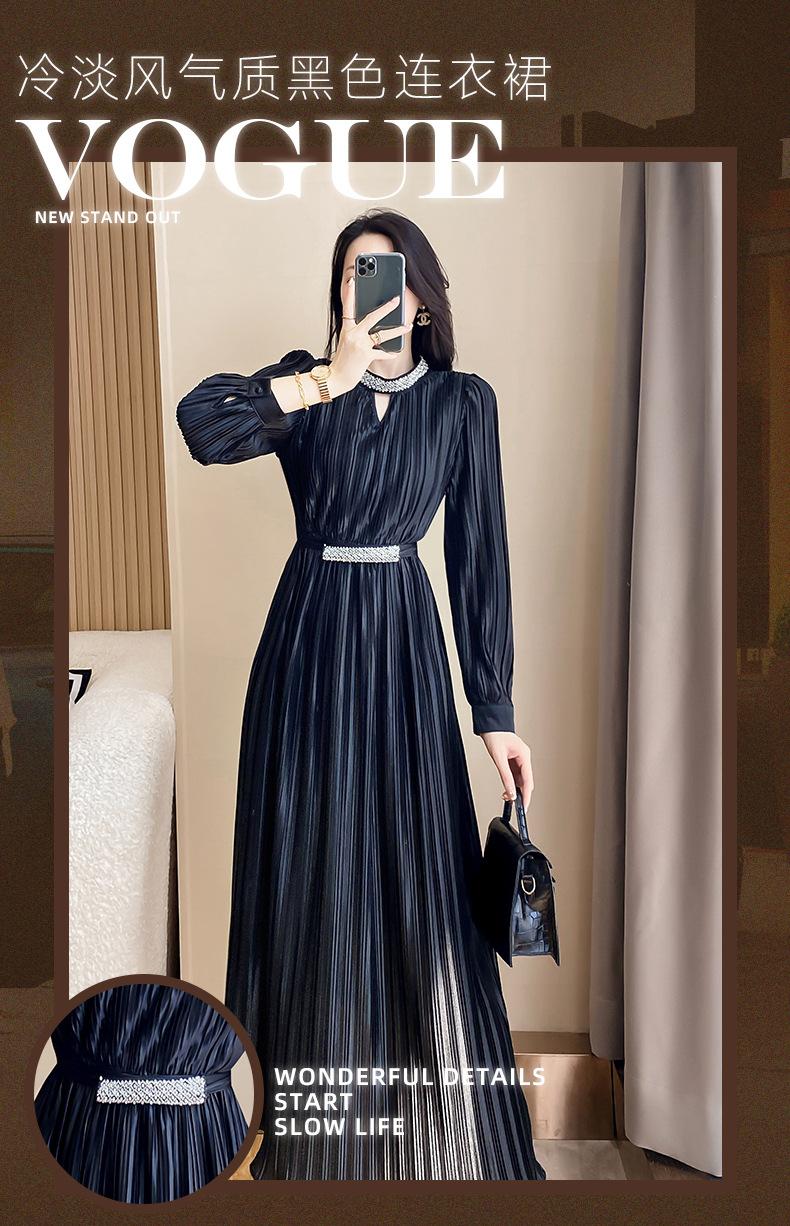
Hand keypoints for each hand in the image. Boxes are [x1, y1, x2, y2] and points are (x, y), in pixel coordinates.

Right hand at [329, 270, 412, 394]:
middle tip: (396, 300)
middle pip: (372, 317)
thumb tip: (375, 326)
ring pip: (382, 334)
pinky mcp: (365, 355)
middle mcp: (352, 334)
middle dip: (386, 308)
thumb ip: (358, 331)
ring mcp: (359, 344)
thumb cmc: (343, 359)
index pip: (347, 307)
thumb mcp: (347, 341)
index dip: (349, 294)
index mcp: (346, 328)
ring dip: (397, 330)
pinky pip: (382, 352)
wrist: (336, 378)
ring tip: (408, 326)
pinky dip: (390, 353)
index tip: (352, 280)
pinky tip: (395, 352)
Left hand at [481, 731, 533, 807]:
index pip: (528, 779)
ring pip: (520, 779)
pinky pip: (515, 775)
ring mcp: (519, 759)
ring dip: (515, 789)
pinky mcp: (513, 760)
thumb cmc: (495, 735)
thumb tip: (510, 791)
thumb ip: (505, 776)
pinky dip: (511, 783)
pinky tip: (507, 789)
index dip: (527, 795)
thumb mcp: (498, 758)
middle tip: (516, 806)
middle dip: (521, 794)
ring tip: (508, 797)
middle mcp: (524, 757)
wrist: (489, 725)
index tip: (524, 806)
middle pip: (526, 781)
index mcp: (524, 755)